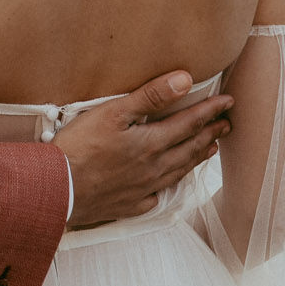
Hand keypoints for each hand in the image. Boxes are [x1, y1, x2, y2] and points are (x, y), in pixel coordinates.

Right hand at [55, 72, 232, 228]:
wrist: (57, 188)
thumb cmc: (80, 147)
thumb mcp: (114, 113)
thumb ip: (150, 96)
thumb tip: (184, 80)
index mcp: (152, 143)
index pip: (190, 123)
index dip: (210, 111)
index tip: (228, 102)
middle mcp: (154, 168)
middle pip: (189, 148)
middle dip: (210, 134)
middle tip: (226, 126)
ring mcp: (142, 189)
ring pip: (178, 172)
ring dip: (196, 159)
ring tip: (209, 150)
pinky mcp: (127, 205)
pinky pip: (155, 197)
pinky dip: (166, 187)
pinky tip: (165, 186)